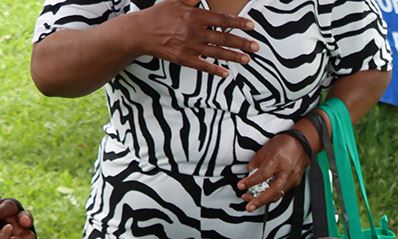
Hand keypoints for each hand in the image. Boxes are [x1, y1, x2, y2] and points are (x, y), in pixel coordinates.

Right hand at [129, 0, 259, 77]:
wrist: (141, 32)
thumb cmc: (160, 15)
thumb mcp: (178, 1)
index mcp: (195, 16)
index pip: (222, 19)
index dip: (238, 22)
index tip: (251, 26)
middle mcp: (195, 32)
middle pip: (224, 38)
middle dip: (242, 43)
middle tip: (256, 47)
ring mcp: (190, 47)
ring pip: (217, 53)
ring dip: (234, 57)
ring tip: (247, 59)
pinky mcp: (184, 59)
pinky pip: (203, 66)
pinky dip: (215, 70)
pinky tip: (226, 73)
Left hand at [237, 132, 310, 211]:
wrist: (303, 143)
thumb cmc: (286, 143)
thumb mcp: (266, 148)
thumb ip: (256, 162)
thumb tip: (250, 172)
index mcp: (277, 160)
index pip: (262, 175)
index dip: (250, 182)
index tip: (241, 186)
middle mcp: (286, 171)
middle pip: (272, 191)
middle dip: (259, 201)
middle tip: (249, 206)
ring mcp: (292, 178)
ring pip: (278, 195)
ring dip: (264, 200)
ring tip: (253, 202)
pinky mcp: (295, 183)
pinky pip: (282, 192)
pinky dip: (272, 195)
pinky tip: (265, 196)